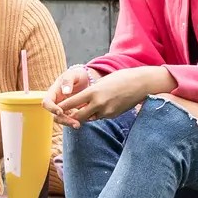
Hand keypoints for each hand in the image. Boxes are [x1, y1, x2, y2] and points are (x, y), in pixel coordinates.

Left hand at [55, 64, 175, 126]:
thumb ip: (91, 92)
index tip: (55, 109)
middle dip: (70, 119)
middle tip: (64, 117)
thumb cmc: (121, 78)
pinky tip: (101, 107)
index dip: (61, 108)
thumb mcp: (102, 82)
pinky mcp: (113, 115)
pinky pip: (100, 117)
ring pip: (89, 119)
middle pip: (78, 117)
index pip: (71, 104)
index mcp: (93, 92)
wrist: (142, 83)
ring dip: (84, 116)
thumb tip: (81, 101)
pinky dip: (96, 114)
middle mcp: (99, 104)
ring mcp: (107, 111)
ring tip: (80, 111)